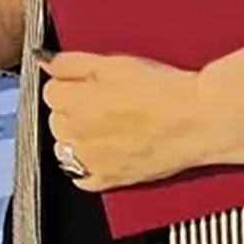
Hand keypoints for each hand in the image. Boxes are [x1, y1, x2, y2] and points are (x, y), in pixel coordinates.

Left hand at [41, 51, 204, 190]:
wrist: (196, 120)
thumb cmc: (162, 91)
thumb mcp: (113, 63)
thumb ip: (72, 63)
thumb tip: (46, 63)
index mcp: (73, 102)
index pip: (50, 90)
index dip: (69, 82)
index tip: (85, 82)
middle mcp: (76, 135)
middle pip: (56, 119)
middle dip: (72, 108)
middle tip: (101, 100)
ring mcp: (90, 161)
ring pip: (65, 147)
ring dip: (77, 136)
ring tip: (106, 124)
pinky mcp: (109, 180)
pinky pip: (80, 177)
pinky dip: (85, 166)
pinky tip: (103, 151)